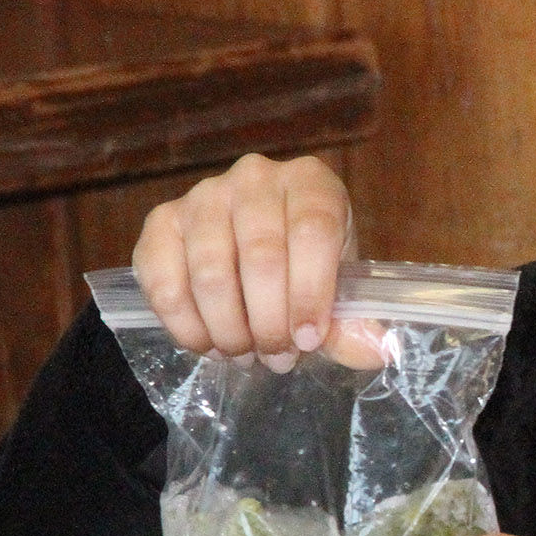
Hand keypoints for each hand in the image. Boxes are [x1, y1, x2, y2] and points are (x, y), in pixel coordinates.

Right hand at [132, 153, 379, 367]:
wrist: (252, 251)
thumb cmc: (305, 268)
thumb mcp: (337, 289)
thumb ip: (352, 323)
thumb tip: (374, 351)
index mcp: (310, 182)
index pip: (312, 230)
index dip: (310, 292)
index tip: (308, 340)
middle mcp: (255, 177)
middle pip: (261, 256)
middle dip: (269, 322)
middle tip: (277, 358)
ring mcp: (203, 196)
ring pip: (211, 272)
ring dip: (229, 329)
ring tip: (244, 355)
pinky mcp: (161, 222)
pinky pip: (165, 280)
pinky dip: (185, 325)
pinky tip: (207, 345)